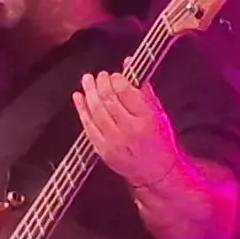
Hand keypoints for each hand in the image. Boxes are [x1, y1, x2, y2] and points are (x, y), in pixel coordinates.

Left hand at [73, 70, 197, 197]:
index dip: (117, 79)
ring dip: (90, 93)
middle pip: (108, 100)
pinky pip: (88, 127)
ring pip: (96, 112)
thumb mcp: (159, 114)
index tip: (115, 74)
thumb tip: (129, 65)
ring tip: (88, 80)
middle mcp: (129, 130)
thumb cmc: (160, 142)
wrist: (156, 173)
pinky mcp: (103, 150)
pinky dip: (81, 110)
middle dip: (102, 84)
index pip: (126, 92)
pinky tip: (79, 98)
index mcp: (146, 119)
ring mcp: (114, 142)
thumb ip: (143, 89)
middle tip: (100, 75)